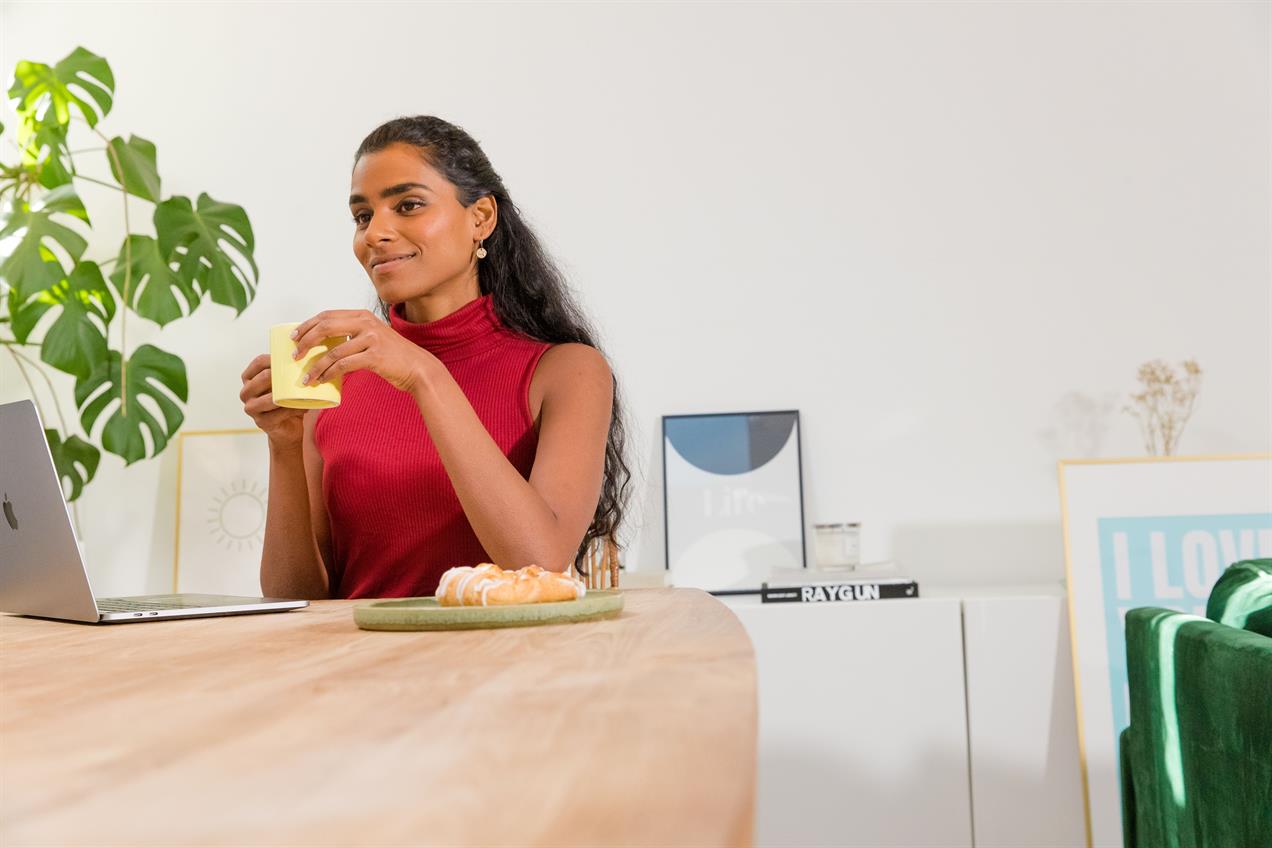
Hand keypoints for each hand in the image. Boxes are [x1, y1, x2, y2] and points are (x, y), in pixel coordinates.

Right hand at [239, 354, 305, 446]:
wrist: (287, 428)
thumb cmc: (284, 401)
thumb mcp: (283, 385)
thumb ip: (285, 373)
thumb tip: (301, 358)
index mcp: (249, 379)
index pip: (258, 362)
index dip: (275, 359)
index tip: (292, 359)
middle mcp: (246, 392)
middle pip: (262, 378)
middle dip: (281, 376)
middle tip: (299, 376)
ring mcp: (251, 408)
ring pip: (269, 398)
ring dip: (287, 395)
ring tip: (300, 392)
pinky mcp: (261, 422)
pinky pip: (279, 414)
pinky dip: (293, 409)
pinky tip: (302, 407)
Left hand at [291, 309, 432, 394]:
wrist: (419, 368)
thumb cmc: (394, 356)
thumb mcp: (373, 337)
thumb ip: (353, 335)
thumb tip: (325, 344)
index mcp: (363, 316)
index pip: (327, 315)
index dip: (307, 325)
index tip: (294, 337)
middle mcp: (366, 322)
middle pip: (325, 327)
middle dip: (305, 342)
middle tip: (295, 355)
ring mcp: (371, 338)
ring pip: (332, 351)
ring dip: (315, 366)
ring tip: (306, 378)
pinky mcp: (374, 356)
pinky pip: (343, 365)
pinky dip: (329, 374)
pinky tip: (323, 381)